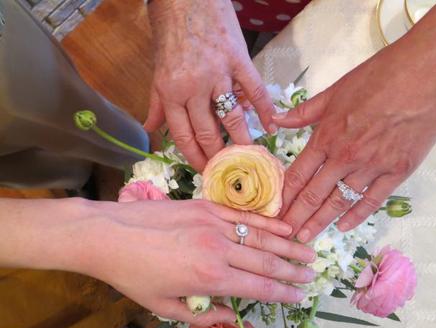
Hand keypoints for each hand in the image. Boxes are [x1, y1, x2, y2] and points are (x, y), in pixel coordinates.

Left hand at [15, 198, 313, 325]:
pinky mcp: (206, 205)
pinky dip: (266, 223)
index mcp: (210, 278)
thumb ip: (204, 313)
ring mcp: (214, 223)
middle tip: (312, 275)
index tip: (301, 296)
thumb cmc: (133, 274)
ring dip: (287, 246)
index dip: (283, 293)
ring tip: (308, 252)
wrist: (109, 233)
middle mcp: (219, 249)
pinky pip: (244, 215)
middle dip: (292, 270)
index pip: (258, 287)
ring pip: (261, 236)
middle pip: (266, 262)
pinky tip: (283, 228)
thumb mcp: (164, 306)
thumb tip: (231, 314)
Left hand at [144, 0, 276, 170]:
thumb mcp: (158, 73)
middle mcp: (193, 88)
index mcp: (171, 92)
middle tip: (227, 170)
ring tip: (248, 156)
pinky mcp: (239, 60)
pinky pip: (255, 90)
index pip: (184, 136)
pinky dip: (264, 109)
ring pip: (231, 116)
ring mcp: (218, 74)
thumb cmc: (171, 35)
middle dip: (218, 156)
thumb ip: (156, 104)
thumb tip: (150, 130)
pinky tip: (271, 126)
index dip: (195, 158)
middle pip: (208, 132)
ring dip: (241, 140)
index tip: (204, 171)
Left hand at [273, 0, 435, 241]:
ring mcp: (372, 166)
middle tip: (284, 235)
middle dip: (296, 218)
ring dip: (320, 222)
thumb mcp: (335, 91)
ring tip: (306, 238)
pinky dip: (357, 216)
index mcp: (326, 136)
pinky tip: (343, 228)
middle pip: (314, 195)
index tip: (273, 213)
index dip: (283, 198)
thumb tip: (275, 120)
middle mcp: (345, 157)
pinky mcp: (398, 171)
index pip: (297, 176)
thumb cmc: (379, 76)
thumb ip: (304, 112)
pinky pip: (373, 200)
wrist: (427, 72)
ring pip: (340, 202)